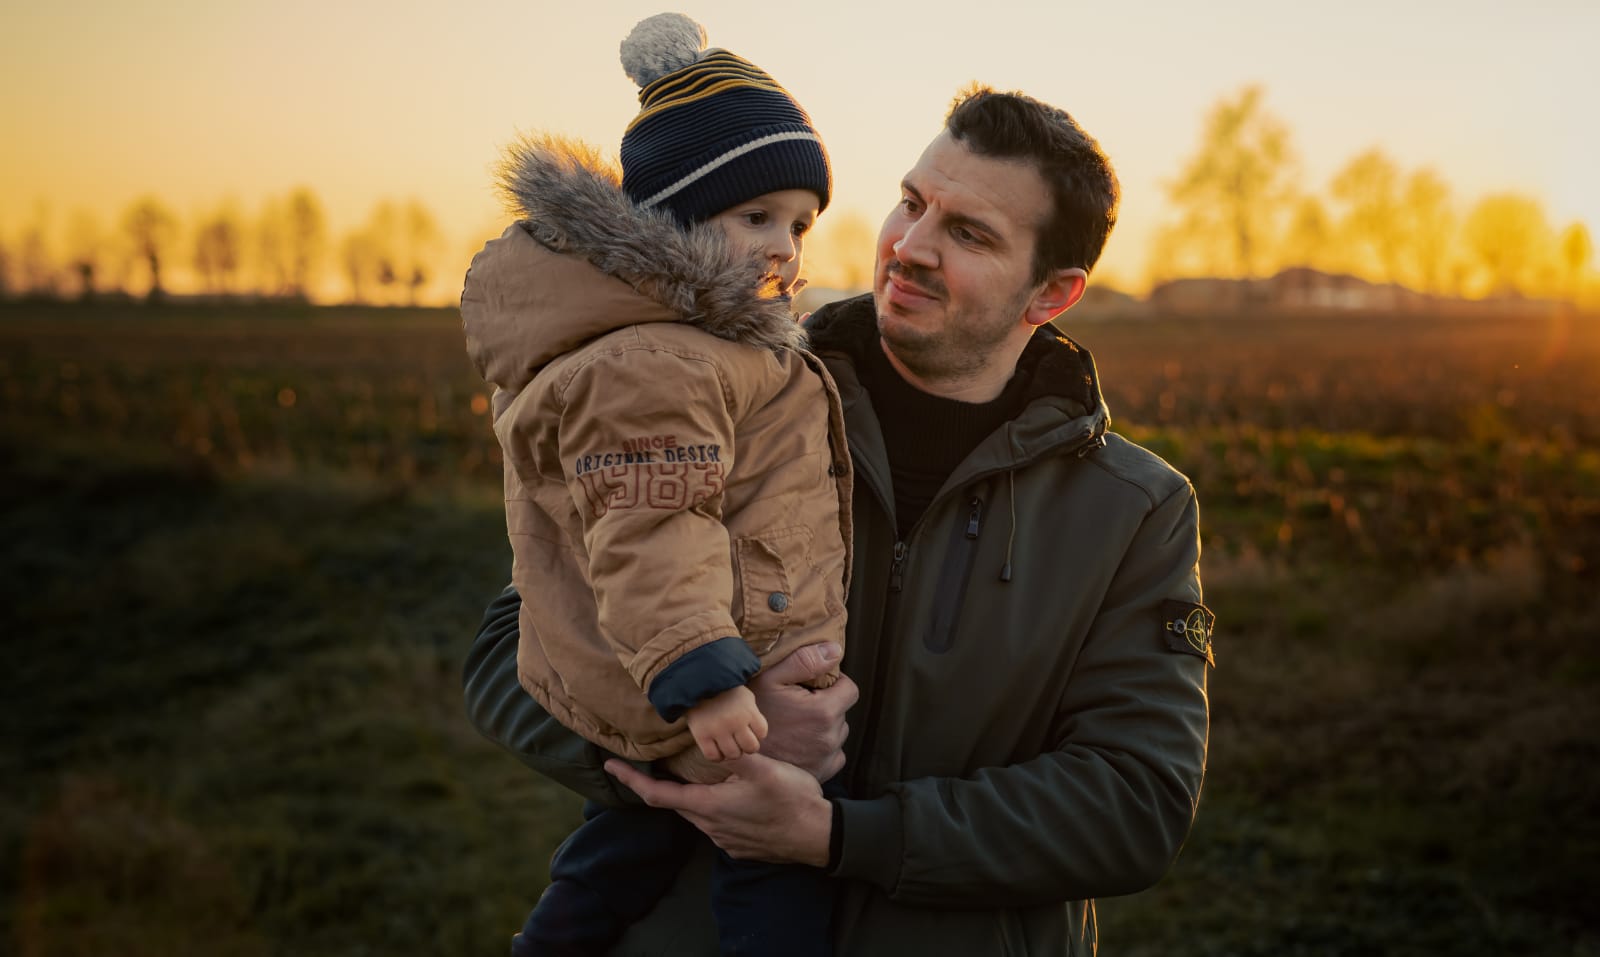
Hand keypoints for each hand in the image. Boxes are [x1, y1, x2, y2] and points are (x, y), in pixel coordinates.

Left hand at [605, 753, 831, 865]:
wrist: (819, 838)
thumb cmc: (791, 800)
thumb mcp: (763, 768)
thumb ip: (733, 751)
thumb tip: (710, 732)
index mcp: (709, 806)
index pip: (657, 794)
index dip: (631, 779)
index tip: (609, 765)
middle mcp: (711, 828)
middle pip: (675, 804)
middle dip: (659, 785)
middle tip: (650, 764)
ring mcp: (726, 841)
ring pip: (697, 814)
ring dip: (690, 796)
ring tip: (694, 775)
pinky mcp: (741, 847)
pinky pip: (718, 826)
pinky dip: (713, 808)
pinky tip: (729, 797)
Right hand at [685, 685, 767, 761]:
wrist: (697, 681)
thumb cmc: (724, 690)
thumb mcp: (745, 696)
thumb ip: (753, 713)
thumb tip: (757, 733)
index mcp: (748, 710)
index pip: (762, 732)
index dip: (756, 732)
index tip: (748, 728)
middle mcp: (735, 721)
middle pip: (751, 747)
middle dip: (746, 746)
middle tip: (739, 740)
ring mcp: (718, 729)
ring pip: (733, 754)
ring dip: (732, 752)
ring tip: (727, 744)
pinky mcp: (702, 735)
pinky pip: (713, 756)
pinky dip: (717, 756)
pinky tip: (716, 749)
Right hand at [750, 642, 855, 780]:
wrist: (735, 751)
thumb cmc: (751, 713)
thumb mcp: (770, 678)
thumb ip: (805, 660)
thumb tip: (835, 651)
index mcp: (824, 712)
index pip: (850, 690)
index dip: (834, 683)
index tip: (814, 685)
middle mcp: (830, 737)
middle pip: (842, 711)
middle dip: (826, 704)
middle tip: (799, 704)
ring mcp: (826, 758)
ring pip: (837, 733)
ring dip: (824, 726)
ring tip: (796, 724)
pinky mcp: (821, 773)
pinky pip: (833, 755)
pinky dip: (821, 747)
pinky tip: (799, 742)